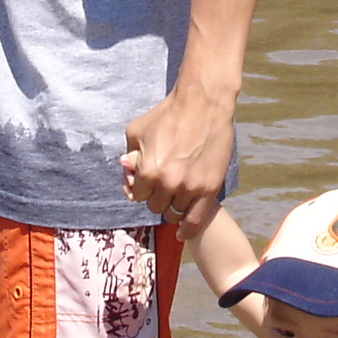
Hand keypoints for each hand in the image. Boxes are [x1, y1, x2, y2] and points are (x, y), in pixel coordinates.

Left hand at [121, 81, 235, 240]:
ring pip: (175, 213)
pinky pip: (196, 220)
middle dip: (157, 196)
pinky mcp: (210, 188)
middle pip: (156, 207)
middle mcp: (168, 184)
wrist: (203, 104)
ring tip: (177, 193)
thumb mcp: (136, 130)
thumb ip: (130, 155)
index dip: (140, 188)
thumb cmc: (167, 114)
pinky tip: (183, 233)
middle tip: (164, 183)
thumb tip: (127, 169)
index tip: (146, 182)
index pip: (138, 196)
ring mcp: (190, 188)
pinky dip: (189, 229)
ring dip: (174, 205)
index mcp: (148, 172)